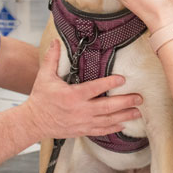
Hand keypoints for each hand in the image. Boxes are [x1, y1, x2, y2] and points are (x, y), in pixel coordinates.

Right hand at [22, 40, 142, 138]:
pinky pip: (101, 131)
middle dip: (125, 102)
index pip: (95, 88)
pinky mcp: (82, 131)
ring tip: (137, 112)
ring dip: (124, 116)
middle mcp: (80, 110)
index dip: (110, 83)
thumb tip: (55, 41)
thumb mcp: (44, 77)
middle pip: (107, 107)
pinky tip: (123, 125)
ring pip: (107, 120)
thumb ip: (52, 59)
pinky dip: (113, 129)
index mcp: (73, 95)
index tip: (123, 79)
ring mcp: (83, 122)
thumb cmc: (41, 99)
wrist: (34, 122)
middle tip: (139, 98)